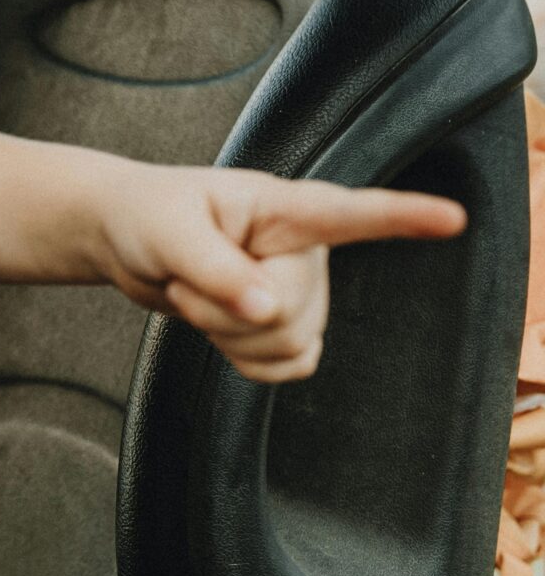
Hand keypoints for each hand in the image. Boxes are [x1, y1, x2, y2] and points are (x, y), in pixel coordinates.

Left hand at [97, 167, 466, 382]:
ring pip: (287, 344)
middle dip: (223, 309)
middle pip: (293, 311)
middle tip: (184, 275)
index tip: (451, 218)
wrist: (125, 241)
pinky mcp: (285, 326)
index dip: (402, 216)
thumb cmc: (147, 215)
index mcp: (284, 208)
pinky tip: (220, 324)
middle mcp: (305, 251)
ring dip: (224, 332)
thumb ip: (216, 269)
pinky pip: (284, 367)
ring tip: (197, 289)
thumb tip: (268, 310)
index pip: (350, 213)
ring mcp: (301, 292)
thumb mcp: (169, 233)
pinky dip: (242, 359)